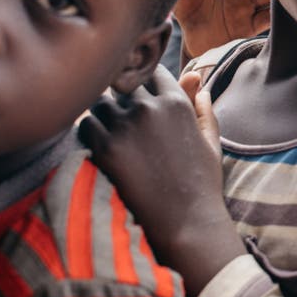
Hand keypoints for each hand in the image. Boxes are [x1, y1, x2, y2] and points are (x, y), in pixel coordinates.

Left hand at [80, 66, 244, 296]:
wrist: (185, 224)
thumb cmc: (202, 185)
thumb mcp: (211, 142)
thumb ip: (203, 108)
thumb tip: (199, 80)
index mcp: (177, 103)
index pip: (151, 72)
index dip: (145, 83)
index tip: (140, 97)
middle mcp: (150, 109)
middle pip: (122, 85)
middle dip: (122, 98)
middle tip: (122, 118)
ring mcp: (125, 127)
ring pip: (100, 102)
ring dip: (103, 113)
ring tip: (111, 133)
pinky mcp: (105, 148)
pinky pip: (85, 124)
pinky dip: (89, 131)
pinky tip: (100, 146)